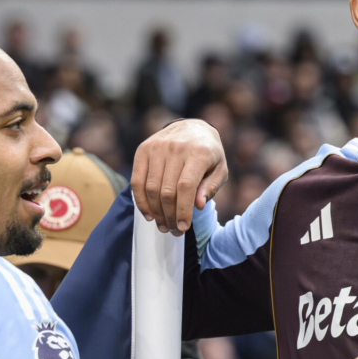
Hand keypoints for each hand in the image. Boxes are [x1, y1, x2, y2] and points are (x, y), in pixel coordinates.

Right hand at [130, 119, 227, 234]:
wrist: (193, 127)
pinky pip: (137, 180)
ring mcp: (157, 147)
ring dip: (155, 212)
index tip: (183, 228)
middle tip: (173, 231)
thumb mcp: (220, 169)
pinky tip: (149, 214)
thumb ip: (211, 187)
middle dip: (169, 216)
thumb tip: (198, 206)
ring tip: (162, 225)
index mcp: (199, 152)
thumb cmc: (209, 154)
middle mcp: (176, 148)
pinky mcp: (143, 150)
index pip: (186, 186)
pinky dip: (141, 201)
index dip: (183, 210)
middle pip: (167, 191)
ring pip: (151, 188)